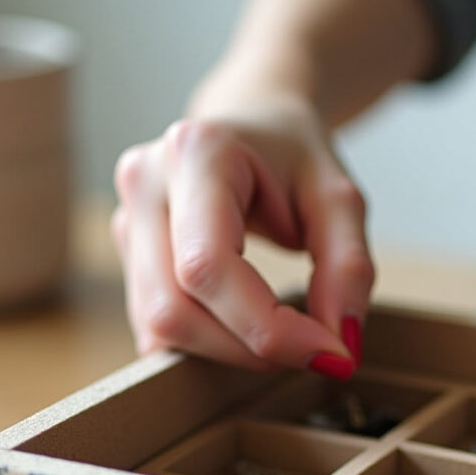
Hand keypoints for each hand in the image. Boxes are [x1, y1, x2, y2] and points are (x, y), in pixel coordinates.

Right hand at [111, 96, 371, 377]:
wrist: (253, 122)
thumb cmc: (295, 155)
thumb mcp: (340, 201)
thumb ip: (348, 270)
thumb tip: (340, 350)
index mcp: (196, 152)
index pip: (209, 267)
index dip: (267, 328)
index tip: (328, 352)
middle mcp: (145, 182)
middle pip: (174, 310)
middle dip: (247, 349)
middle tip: (311, 347)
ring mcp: (126, 219)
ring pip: (159, 328)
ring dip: (228, 352)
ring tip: (282, 332)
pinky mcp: (128, 254)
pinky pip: (156, 326)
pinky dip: (207, 344)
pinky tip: (246, 325)